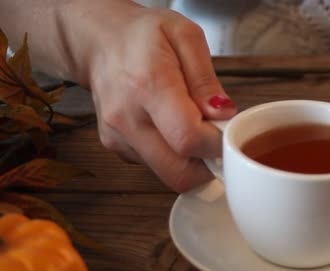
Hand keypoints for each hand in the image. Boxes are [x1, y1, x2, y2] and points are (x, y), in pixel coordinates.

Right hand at [78, 2, 235, 191]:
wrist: (100, 41)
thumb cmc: (143, 36)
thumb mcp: (185, 37)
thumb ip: (206, 80)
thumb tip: (223, 114)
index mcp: (148, 86)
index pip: (189, 138)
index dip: (218, 144)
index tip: (229, 132)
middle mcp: (127, 118)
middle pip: (180, 172)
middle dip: (209, 164)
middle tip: (216, 138)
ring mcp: (119, 137)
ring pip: (170, 175)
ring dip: (193, 162)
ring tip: (194, 128)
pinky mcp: (117, 148)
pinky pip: (157, 167)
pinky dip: (174, 157)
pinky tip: (173, 129)